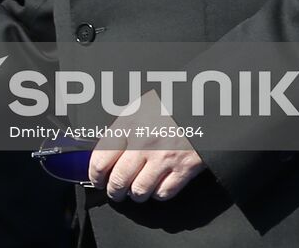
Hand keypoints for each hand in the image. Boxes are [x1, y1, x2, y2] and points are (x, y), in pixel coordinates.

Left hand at [88, 93, 204, 201]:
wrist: (203, 103)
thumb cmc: (170, 104)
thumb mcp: (139, 107)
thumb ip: (121, 128)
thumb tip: (104, 150)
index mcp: (129, 124)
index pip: (101, 159)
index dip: (95, 175)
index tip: (97, 179)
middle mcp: (144, 142)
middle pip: (119, 181)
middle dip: (113, 191)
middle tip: (114, 191)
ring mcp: (165, 157)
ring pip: (140, 191)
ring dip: (135, 194)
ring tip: (134, 191)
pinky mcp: (185, 168)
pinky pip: (164, 193)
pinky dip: (157, 194)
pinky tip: (156, 186)